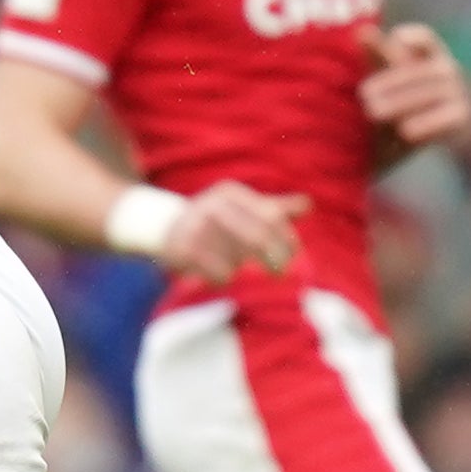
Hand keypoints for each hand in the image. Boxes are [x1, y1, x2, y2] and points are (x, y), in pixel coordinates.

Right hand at [158, 181, 310, 283]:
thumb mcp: (242, 209)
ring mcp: (195, 225)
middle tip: (280, 274)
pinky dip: (224, 278)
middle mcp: (212, 204)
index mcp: (230, 193)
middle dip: (274, 258)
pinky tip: (219, 275)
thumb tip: (308, 205)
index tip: (293, 254)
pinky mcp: (182, 249)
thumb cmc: (214, 221)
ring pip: (237, 258)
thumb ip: (275, 208)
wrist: (162, 228)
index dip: (286, 237)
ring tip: (236, 268)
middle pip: (257, 236)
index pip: (271, 216)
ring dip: (243, 269)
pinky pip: (218, 272)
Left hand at [357, 22, 470, 152]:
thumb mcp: (398, 71)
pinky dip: (424, 124)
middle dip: (389, 83)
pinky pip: (442, 119)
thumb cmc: (413, 92)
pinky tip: (404, 130)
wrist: (452, 123)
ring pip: (425, 96)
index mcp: (432, 53)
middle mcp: (446, 69)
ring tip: (373, 113)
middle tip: (364, 95)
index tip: (394, 40)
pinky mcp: (461, 115)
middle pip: (415, 73)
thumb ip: (380, 53)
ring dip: (399, 104)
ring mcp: (455, 91)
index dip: (412, 37)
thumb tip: (361, 30)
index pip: (425, 39)